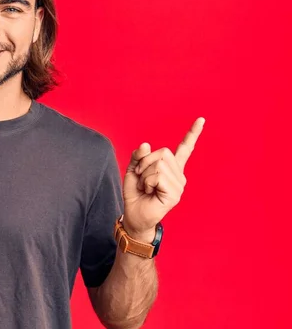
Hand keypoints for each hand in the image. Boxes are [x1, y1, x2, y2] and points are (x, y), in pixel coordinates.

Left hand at [122, 117, 204, 240]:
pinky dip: (147, 182)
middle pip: (162, 152)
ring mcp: (179, 184)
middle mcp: (178, 174)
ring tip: (146, 187)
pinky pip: (158, 176)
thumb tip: (146, 144)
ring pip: (158, 164)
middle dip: (145, 163)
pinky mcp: (175, 193)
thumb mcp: (133, 170)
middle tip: (142, 178)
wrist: (134, 215)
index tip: (201, 119)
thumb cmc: (136, 193)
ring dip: (145, 175)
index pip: (184, 148)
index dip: (192, 133)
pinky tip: (149, 192)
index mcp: (171, 167)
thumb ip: (138, 156)